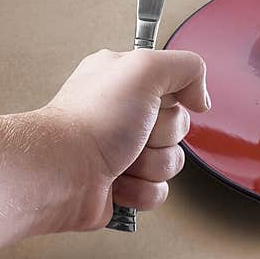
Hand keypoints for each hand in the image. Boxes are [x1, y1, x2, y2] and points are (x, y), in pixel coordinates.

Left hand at [39, 49, 209, 232]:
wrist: (59, 174)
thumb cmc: (89, 122)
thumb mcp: (144, 68)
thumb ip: (187, 67)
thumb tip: (201, 97)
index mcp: (125, 82)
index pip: (176, 88)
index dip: (173, 100)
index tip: (156, 101)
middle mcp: (123, 114)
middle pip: (179, 128)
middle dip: (162, 136)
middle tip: (135, 132)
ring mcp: (123, 151)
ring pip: (172, 162)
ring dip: (152, 166)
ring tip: (122, 159)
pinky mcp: (123, 184)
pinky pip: (158, 191)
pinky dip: (141, 190)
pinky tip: (118, 181)